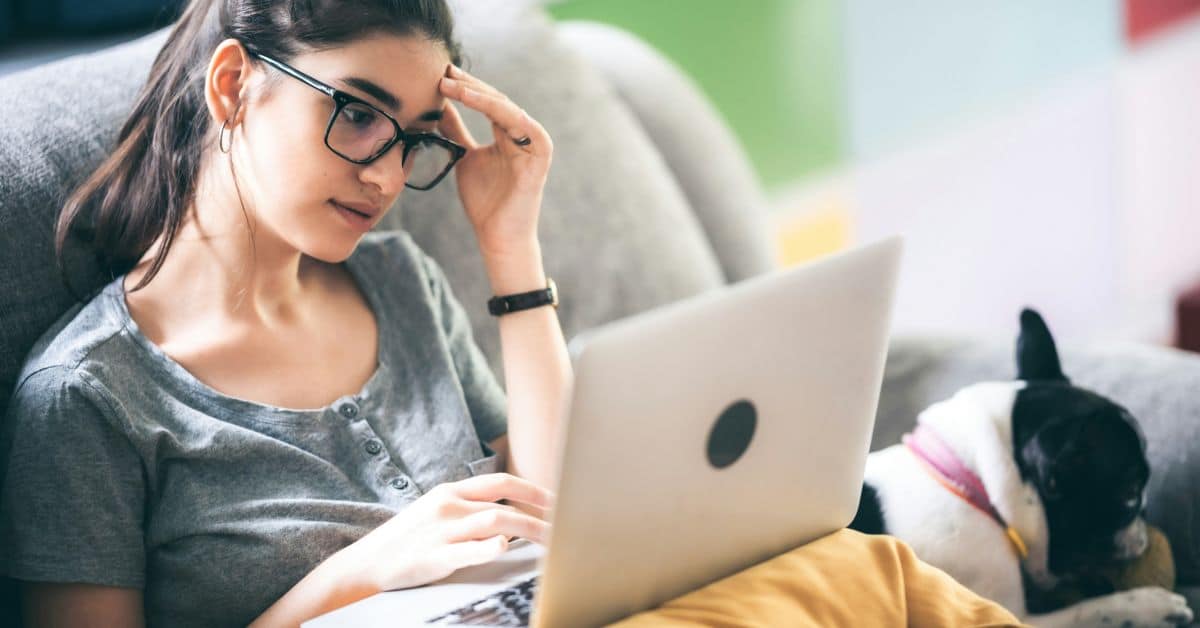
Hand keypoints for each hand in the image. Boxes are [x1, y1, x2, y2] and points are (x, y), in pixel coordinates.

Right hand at [340, 473, 554, 591]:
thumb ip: (468, 509)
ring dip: (530, 530)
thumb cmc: (407, 541)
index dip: (533, 490)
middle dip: (541, 513)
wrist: (366, 564)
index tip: (557, 500)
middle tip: (565, 525)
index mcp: (450, 493)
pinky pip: (469, 549)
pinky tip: (506, 548)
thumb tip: (508, 515)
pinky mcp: (434, 557)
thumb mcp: (436, 513)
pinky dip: (490, 547)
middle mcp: (448, 506)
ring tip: (552, 541)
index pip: (501, 482)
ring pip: (496, 522)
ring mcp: (441, 531)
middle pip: (505, 503)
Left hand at [436, 64, 552, 256]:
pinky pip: (520, 124)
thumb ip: (455, 131)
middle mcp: (524, 134)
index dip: (464, 88)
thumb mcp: (464, 157)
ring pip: (506, 108)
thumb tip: (438, 105)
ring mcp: (534, 143)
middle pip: (496, 100)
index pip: (487, 102)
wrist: (498, 236)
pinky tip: (475, 99)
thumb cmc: (485, 202)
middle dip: (469, 85)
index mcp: (509, 134)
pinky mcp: (540, 154)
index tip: (439, 75)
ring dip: (478, 94)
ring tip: (450, 85)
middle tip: (443, 71)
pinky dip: (498, 110)